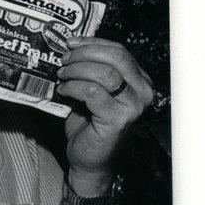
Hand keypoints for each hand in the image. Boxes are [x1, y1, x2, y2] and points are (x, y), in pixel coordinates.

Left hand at [55, 37, 153, 194]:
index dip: (93, 43)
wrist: (90, 161)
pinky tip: (64, 91)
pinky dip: (74, 87)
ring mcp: (133, 107)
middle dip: (85, 54)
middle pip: (115, 58)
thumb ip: (92, 71)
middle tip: (64, 59)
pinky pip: (92, 92)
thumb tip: (72, 48)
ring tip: (62, 75)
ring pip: (103, 73)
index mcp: (140, 82)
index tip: (72, 43)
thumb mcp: (94, 92)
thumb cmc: (90, 126)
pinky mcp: (118, 120)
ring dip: (76, 70)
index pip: (120, 51)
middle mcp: (142, 93)